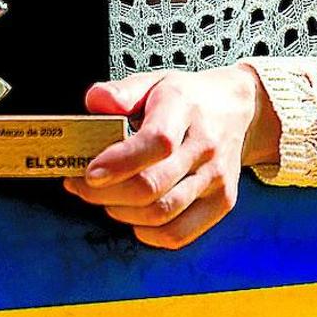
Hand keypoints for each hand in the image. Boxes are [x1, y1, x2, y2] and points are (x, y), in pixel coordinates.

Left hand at [64, 65, 279, 248]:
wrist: (235, 109)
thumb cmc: (185, 98)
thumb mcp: (152, 81)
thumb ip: (121, 91)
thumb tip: (94, 103)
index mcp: (184, 110)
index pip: (156, 143)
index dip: (120, 163)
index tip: (88, 173)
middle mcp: (205, 147)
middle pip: (153, 186)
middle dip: (106, 193)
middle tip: (80, 186)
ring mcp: (217, 179)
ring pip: (162, 214)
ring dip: (121, 212)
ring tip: (103, 197)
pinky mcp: (223, 203)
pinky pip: (179, 234)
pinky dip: (147, 233)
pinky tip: (131, 215)